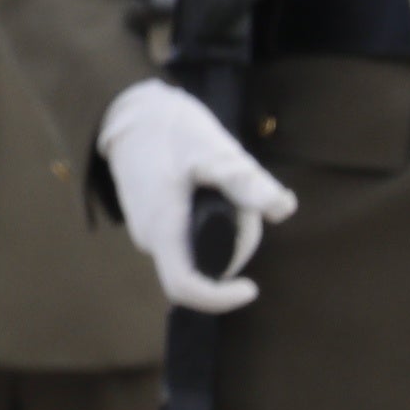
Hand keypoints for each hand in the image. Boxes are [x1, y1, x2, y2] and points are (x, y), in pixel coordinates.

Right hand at [97, 80, 296, 313]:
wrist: (127, 110)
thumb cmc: (167, 129)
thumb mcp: (212, 150)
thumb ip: (245, 182)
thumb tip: (282, 209)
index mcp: (163, 228)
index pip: (186, 288)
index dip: (221, 299)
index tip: (252, 288)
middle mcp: (151, 238)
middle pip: (203, 268)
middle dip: (237, 244)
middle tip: (251, 204)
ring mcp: (148, 231)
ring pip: (199, 252)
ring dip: (228, 232)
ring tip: (230, 188)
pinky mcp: (152, 222)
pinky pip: (189, 239)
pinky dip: (212, 224)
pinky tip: (214, 190)